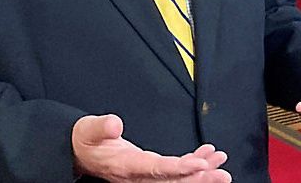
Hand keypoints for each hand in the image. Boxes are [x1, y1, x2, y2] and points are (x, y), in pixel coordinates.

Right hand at [72, 114, 230, 181]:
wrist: (79, 153)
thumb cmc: (85, 141)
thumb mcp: (88, 130)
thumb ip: (101, 127)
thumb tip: (114, 124)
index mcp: (125, 166)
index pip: (156, 169)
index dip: (180, 169)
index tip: (200, 165)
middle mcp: (138, 175)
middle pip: (173, 181)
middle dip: (199, 178)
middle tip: (222, 174)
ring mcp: (144, 175)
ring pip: (177, 179)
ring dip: (201, 173)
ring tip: (221, 165)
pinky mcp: (148, 170)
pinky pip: (174, 172)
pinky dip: (192, 164)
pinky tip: (207, 157)